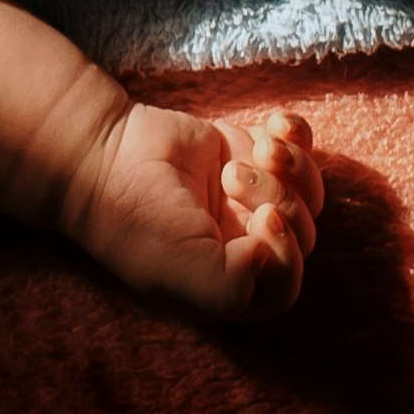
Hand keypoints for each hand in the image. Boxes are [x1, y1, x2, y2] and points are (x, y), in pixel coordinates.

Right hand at [65, 104, 326, 321]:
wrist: (106, 157)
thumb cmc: (140, 224)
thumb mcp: (186, 276)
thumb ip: (240, 287)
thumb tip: (278, 252)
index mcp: (231, 287)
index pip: (286, 284)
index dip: (287, 252)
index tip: (263, 218)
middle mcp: (245, 247)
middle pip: (302, 233)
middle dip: (280, 199)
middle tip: (233, 179)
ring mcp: (249, 199)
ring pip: (307, 190)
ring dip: (292, 167)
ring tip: (256, 151)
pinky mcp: (248, 154)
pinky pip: (297, 147)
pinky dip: (295, 135)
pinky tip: (274, 126)